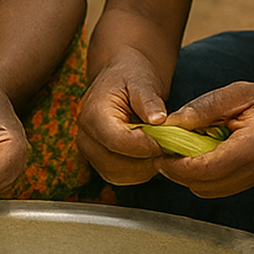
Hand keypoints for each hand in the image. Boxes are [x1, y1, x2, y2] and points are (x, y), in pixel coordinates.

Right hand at [75, 57, 169, 186]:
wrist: (122, 78)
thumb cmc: (131, 75)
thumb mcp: (143, 81)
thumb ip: (149, 100)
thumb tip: (158, 120)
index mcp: (93, 114)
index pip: (115, 140)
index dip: (142, 146)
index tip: (165, 142)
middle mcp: (85, 136)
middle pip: (114, 163)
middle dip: (144, 159)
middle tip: (168, 147)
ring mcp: (90, 151)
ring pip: (117, 175)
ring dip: (143, 168)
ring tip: (161, 148)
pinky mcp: (99, 162)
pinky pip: (119, 177)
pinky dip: (139, 172)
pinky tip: (152, 155)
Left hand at [153, 81, 253, 198]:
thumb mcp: (234, 93)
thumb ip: (203, 108)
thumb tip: (172, 123)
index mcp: (249, 148)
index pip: (206, 169)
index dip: (177, 166)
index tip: (160, 154)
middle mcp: (251, 171)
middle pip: (202, 185)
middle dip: (177, 172)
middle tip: (164, 151)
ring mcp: (250, 180)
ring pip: (205, 191)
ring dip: (187, 176)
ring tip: (180, 152)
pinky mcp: (245, 183)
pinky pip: (214, 189)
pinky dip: (200, 177)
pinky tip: (197, 157)